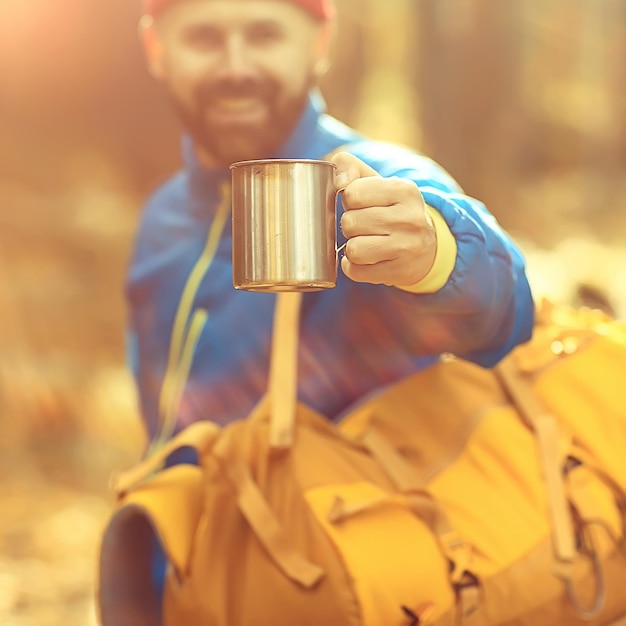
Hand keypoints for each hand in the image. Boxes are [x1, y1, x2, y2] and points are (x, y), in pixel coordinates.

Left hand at [331, 152, 436, 286]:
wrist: (428, 248)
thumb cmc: (393, 211)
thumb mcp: (379, 184)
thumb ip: (350, 167)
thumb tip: (338, 181)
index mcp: (404, 189)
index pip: (353, 193)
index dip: (350, 200)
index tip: (362, 204)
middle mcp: (410, 218)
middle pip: (350, 222)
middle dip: (350, 225)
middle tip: (365, 227)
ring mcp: (407, 247)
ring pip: (353, 249)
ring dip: (352, 248)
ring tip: (367, 243)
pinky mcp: (400, 272)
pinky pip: (356, 271)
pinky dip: (353, 267)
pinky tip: (366, 261)